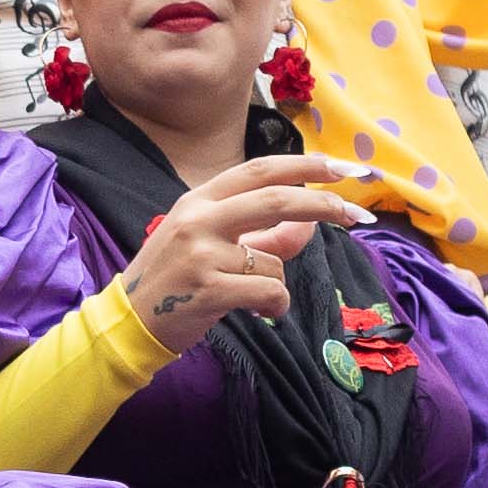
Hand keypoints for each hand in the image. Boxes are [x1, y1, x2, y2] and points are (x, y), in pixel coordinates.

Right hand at [113, 156, 366, 359]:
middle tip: (358, 215)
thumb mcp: (213, 244)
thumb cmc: (176, 280)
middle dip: (325, 205)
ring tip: (253, 298)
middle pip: (276, 199)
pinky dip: (275, 306)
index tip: (342, 169)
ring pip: (274, 261)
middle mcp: (199, 218)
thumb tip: (313, 223)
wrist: (129, 321)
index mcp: (199, 198)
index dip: (306, 166)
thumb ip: (265, 233)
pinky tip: (259, 313)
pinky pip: (269, 293)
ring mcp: (202, 253)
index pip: (260, 169)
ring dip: (277, 284)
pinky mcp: (208, 289)